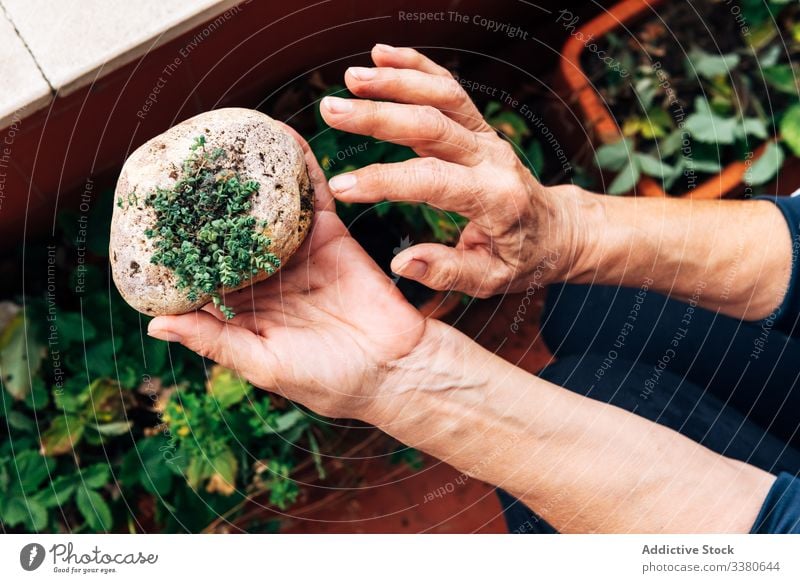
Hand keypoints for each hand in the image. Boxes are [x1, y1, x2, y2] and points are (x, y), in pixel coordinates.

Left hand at [147, 127, 428, 421]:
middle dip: (208, 200)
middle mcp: (266, 274)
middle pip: (229, 230)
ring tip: (224, 138)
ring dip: (249, 175)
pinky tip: (280, 137)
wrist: (393, 369)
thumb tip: (154, 325)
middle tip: (182, 163)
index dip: (178, 243)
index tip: (153, 214)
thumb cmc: (326, 380)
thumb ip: (214, 341)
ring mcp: (298, 252)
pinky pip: (312, 196)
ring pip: (266, 207)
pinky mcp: (331, 235)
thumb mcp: (262, 363)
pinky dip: (299, 167)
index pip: (200, 268)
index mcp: (243, 307)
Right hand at [320, 44, 597, 297]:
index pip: (431, 181)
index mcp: (494, 199)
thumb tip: (402, 261)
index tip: (341, 186)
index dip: (383, 181)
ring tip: (351, 77)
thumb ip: (449, 272)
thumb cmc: (524, 259)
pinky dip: (417, 67)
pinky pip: (450, 88)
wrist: (558, 230)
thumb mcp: (492, 279)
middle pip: (432, 124)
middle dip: (379, 115)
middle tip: (331, 110)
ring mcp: (487, 137)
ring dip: (397, 81)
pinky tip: (382, 55)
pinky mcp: (479, 127)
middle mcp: (492, 158)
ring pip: (443, 96)